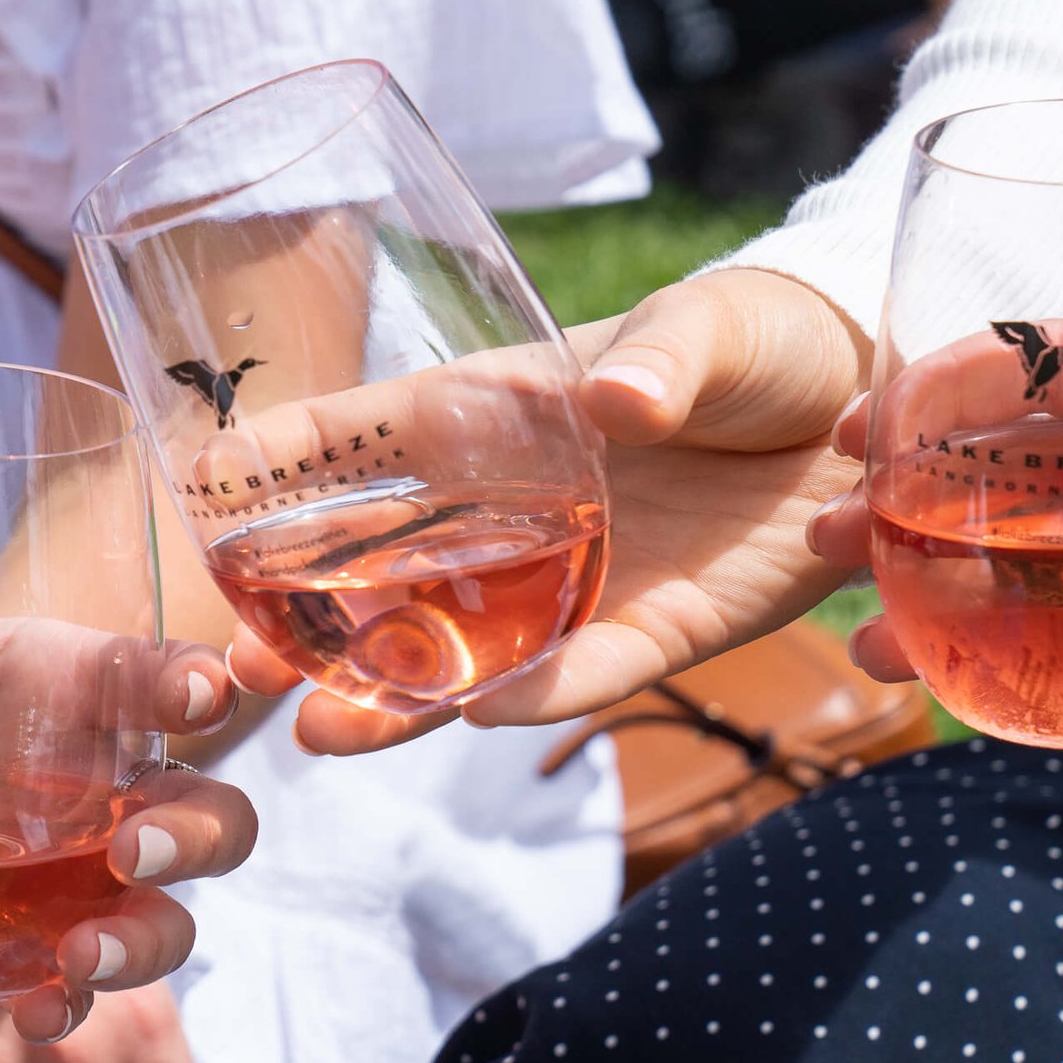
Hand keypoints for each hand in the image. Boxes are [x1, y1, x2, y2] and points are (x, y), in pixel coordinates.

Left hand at [0, 623, 257, 1039]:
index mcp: (77, 695)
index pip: (152, 676)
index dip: (186, 679)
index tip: (201, 692)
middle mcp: (112, 788)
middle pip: (210, 810)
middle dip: (196, 836)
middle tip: (134, 853)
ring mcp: (100, 877)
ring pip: (173, 915)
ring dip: (142, 944)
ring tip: (77, 959)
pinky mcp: (63, 941)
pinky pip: (97, 986)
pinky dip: (72, 1005)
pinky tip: (31, 1014)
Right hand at [230, 269, 865, 751]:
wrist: (868, 410)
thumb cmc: (759, 337)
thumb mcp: (707, 324)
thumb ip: (661, 359)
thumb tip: (612, 400)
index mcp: (489, 417)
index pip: (358, 440)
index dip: (273, 465)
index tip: (194, 499)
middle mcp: (511, 514)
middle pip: (382, 577)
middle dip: (304, 628)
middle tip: (233, 673)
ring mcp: (575, 580)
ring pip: (464, 654)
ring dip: (398, 697)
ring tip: (324, 737)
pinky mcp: (657, 630)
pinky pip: (590, 673)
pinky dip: (543, 694)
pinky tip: (479, 717)